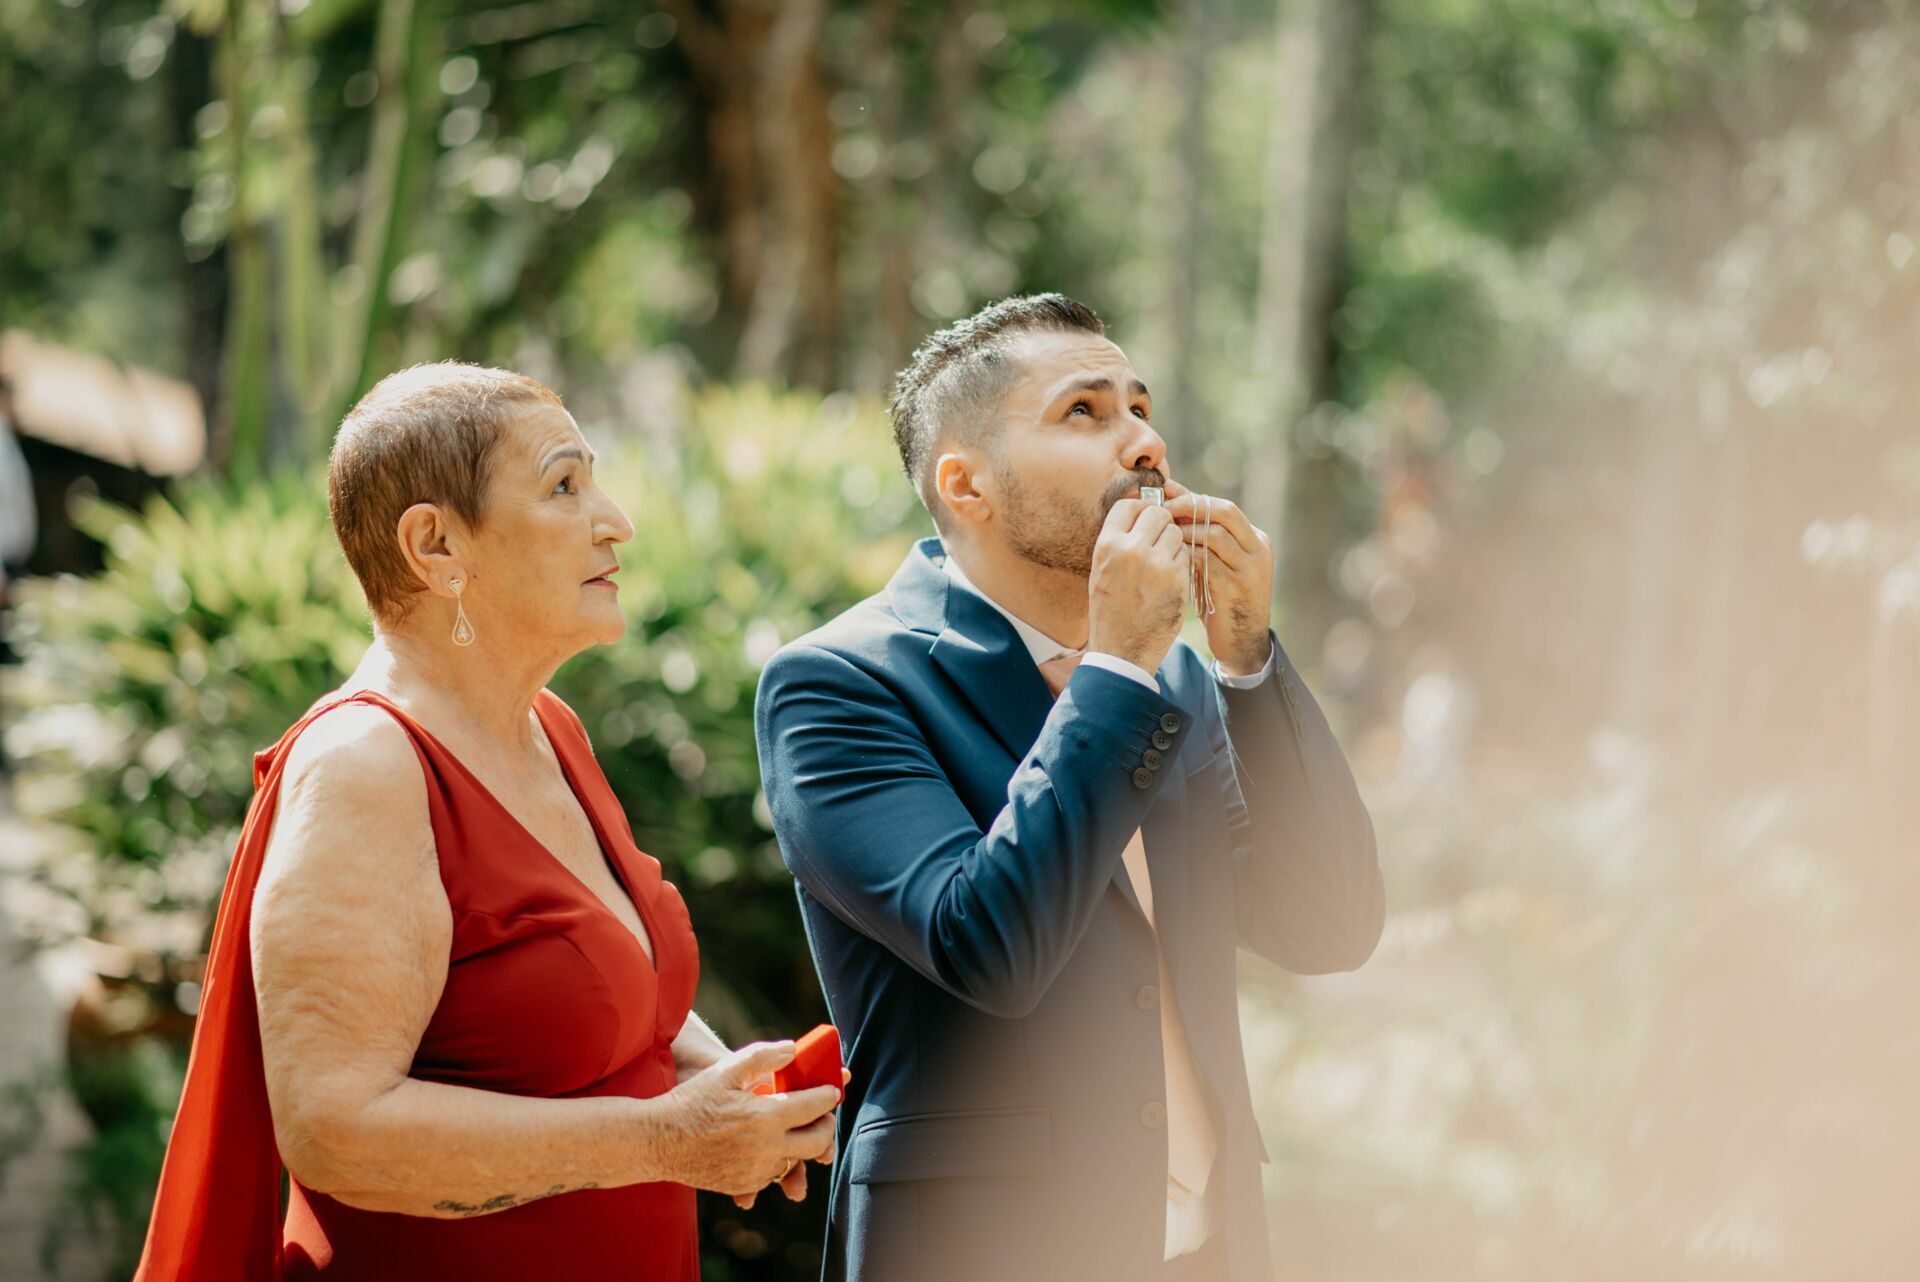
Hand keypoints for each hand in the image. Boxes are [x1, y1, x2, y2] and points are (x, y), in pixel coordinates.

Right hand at [661, 1042, 839, 1200]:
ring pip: (796, 1161)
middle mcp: (766, 1148)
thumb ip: (763, 1057)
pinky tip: (772, 1145)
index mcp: (765, 1116)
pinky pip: (773, 1173)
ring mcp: (756, 1170)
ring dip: (804, 1146)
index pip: (813, 1107)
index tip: (833, 1090)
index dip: (827, 1096)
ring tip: (802, 1130)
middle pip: (816, 1142)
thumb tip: (792, 1050)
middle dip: (827, 1127)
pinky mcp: (744, 1183)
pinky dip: (779, 1159)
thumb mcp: (726, 1071)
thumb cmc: (691, 1101)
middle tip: (825, 1115)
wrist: (657, 1141)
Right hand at [1087, 496, 1188, 673]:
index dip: (1140, 509)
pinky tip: (1170, 579)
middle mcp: (1131, 550)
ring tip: (1162, 564)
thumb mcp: (1102, 571)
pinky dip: (1181, 563)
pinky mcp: (1177, 579)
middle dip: (1162, 524)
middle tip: (1159, 540)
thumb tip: (1141, 510)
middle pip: (1158, 514)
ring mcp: (1157, 564)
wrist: (1122, 650)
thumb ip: (1119, 541)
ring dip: (1174, 544)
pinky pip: (1186, 556)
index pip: (1129, 505)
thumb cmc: (1109, 610)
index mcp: (1107, 546)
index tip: (1145, 519)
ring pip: (1176, 534)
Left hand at [1161, 491, 1273, 675]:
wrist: (1243, 643)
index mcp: (1256, 540)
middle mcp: (1257, 550)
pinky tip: (1169, 557)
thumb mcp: (1220, 564)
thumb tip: (1174, 499)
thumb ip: (1204, 537)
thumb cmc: (1224, 600)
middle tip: (1162, 510)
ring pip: (1213, 534)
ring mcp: (1249, 569)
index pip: (1224, 507)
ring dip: (1184, 531)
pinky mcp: (1234, 588)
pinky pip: (1206, 561)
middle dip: (1189, 506)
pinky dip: (1185, 554)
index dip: (1192, 498)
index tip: (1167, 494)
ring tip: (1163, 535)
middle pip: (1223, 512)